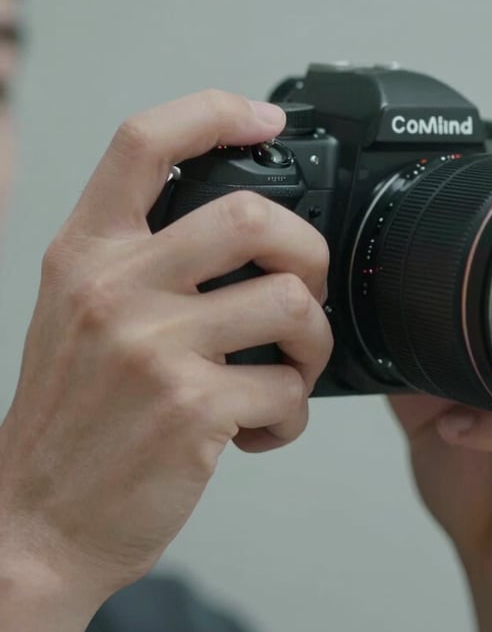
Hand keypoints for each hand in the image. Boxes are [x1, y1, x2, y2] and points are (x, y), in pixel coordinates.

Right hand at [0, 91, 332, 605]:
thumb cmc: (71, 414)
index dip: (214, 111)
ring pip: (289, 303)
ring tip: (290, 368)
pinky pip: (288, 389)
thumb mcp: (78, 311)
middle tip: (304, 284)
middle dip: (307, 249)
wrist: (36, 520)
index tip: (264, 120)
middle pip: (250, 215)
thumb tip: (241, 226)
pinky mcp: (192, 410)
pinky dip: (294, 412)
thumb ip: (141, 258)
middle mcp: (115, 288)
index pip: (144, 142)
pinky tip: (264, 426)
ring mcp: (153, 348)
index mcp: (87, 253)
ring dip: (314, 340)